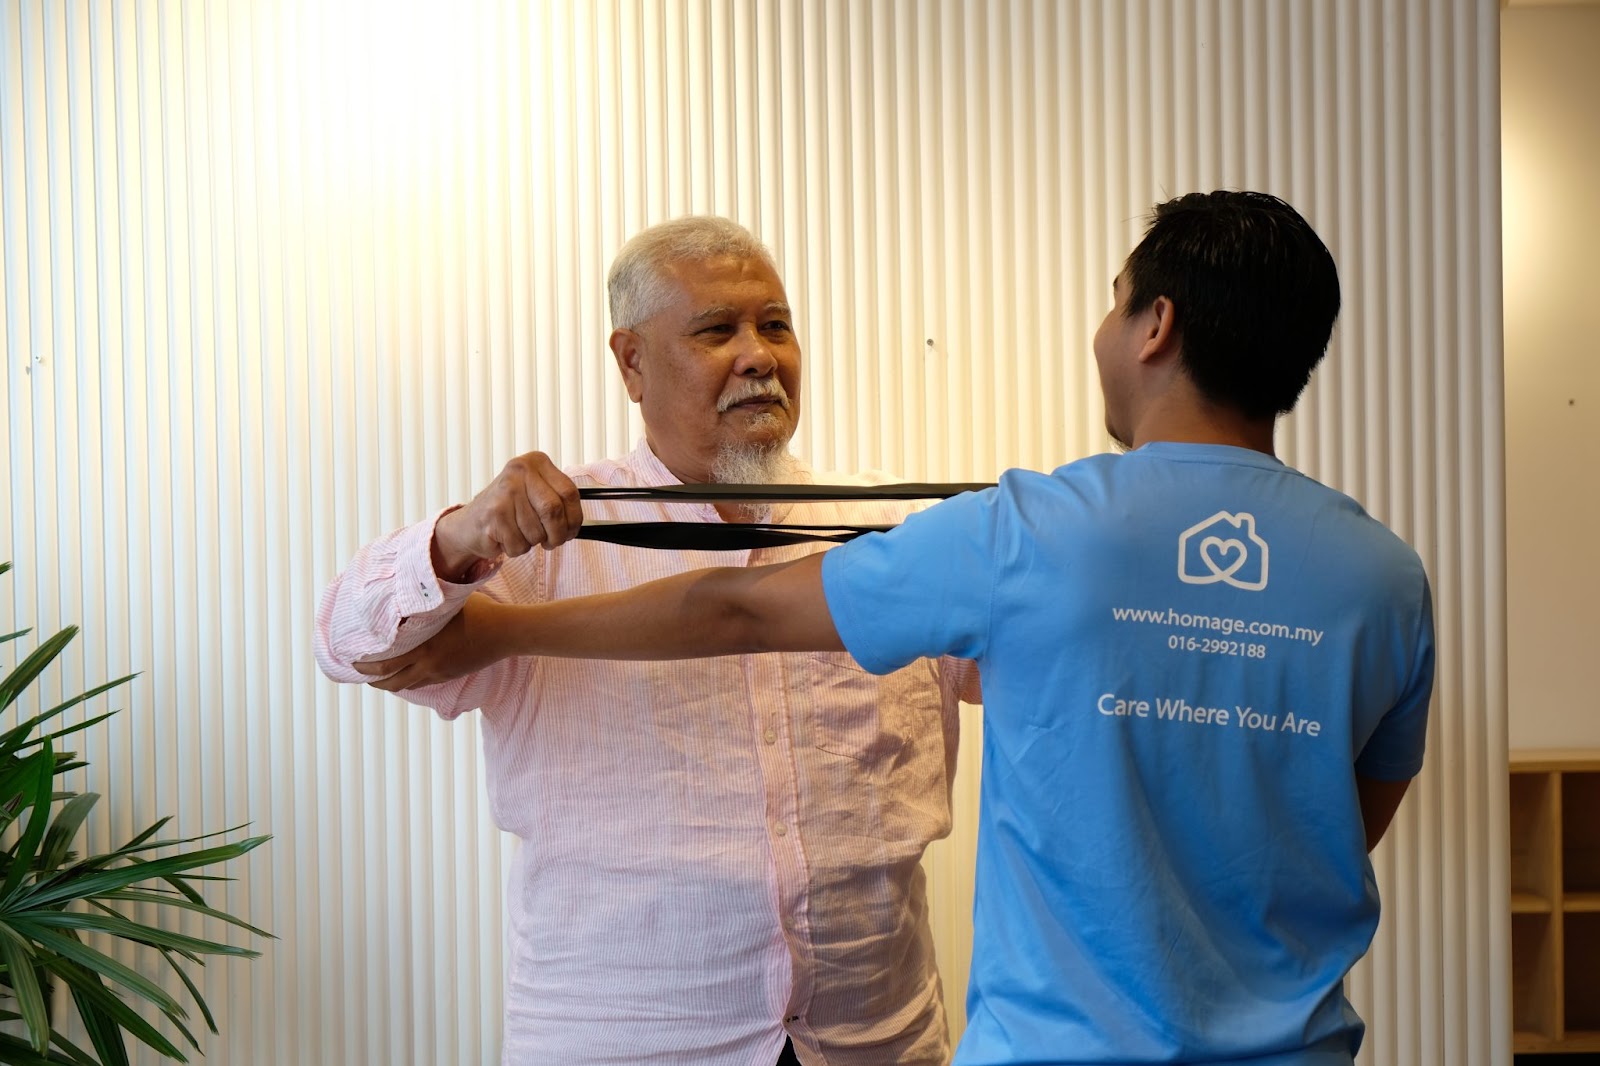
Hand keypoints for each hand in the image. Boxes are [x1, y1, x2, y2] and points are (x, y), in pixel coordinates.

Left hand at [354, 594, 514, 691]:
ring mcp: (441, 673)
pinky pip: (423, 683)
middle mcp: (430, 665)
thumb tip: (404, 594)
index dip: (366, 667)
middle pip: (392, 682)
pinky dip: (409, 680)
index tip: (353, 661)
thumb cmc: (478, 611)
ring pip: (408, 686)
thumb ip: (425, 604)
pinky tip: (405, 673)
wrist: (505, 633)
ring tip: (379, 676)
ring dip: (390, 683)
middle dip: (373, 680)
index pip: (385, 664)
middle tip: (360, 673)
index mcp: (425, 647)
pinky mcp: (450, 675)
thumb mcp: (446, 605)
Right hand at [433, 451, 582, 577]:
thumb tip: (578, 522)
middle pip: (554, 511)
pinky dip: (517, 549)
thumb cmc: (510, 510)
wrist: (470, 523)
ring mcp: (505, 491)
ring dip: (533, 542)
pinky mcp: (493, 514)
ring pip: (537, 531)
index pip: (570, 492)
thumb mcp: (536, 494)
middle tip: (551, 541)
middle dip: (557, 535)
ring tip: (520, 533)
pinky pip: (519, 544)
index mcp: (535, 462)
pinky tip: (506, 538)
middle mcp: (520, 471)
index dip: (575, 518)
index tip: (571, 531)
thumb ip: (559, 500)